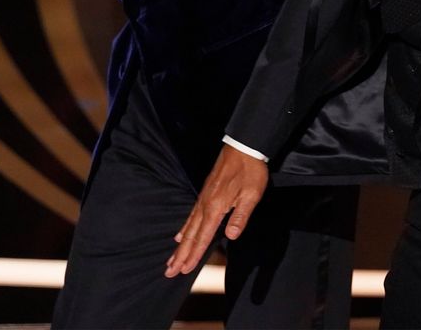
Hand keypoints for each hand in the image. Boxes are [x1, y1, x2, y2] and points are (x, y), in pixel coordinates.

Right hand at [164, 145, 267, 277]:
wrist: (242, 147)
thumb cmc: (250, 171)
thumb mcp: (251, 194)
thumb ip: (240, 216)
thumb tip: (231, 236)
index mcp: (215, 207)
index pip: (203, 237)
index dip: (194, 255)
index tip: (184, 270)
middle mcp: (205, 205)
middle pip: (191, 235)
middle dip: (180, 255)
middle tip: (168, 272)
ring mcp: (203, 198)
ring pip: (188, 226)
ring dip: (180, 245)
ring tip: (171, 259)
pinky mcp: (205, 193)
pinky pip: (191, 215)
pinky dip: (184, 228)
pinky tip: (181, 235)